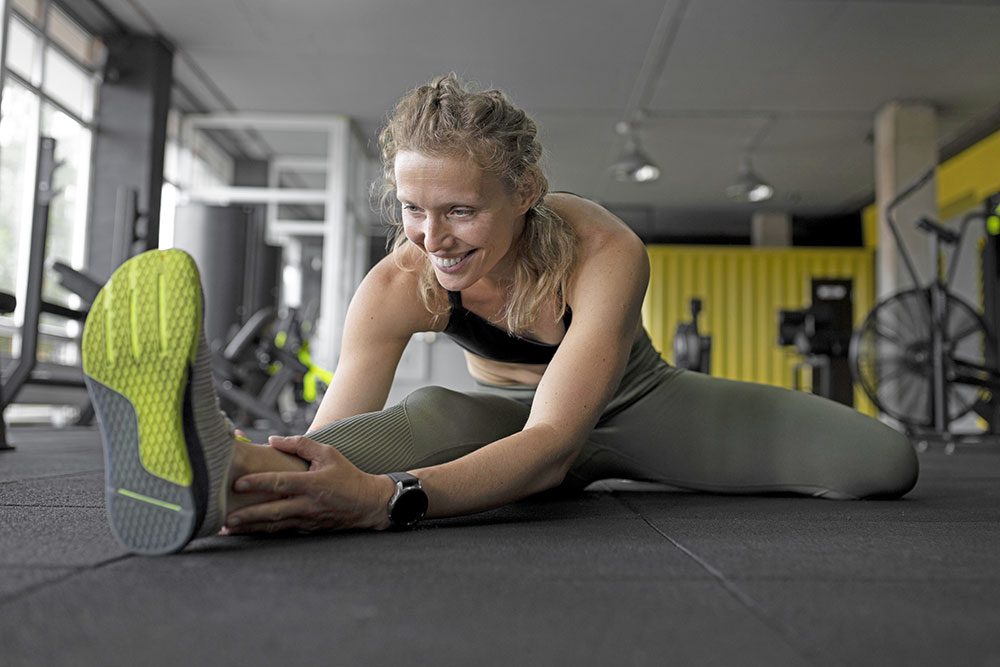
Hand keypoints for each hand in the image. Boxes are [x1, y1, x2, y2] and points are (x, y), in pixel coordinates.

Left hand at [224, 435, 393, 533]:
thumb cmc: (347, 475)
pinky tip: (247, 533)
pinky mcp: (307, 529)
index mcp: (311, 484)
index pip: (280, 483)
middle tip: (224, 517)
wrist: (368, 503)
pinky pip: (282, 532)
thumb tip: (273, 439)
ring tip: (226, 529)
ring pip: (274, 526)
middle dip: (247, 515)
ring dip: (250, 528)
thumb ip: (300, 445)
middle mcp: (307, 504)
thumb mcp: (328, 453)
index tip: (237, 484)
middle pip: (272, 511)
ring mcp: (307, 520)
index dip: (257, 483)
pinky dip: (263, 532)